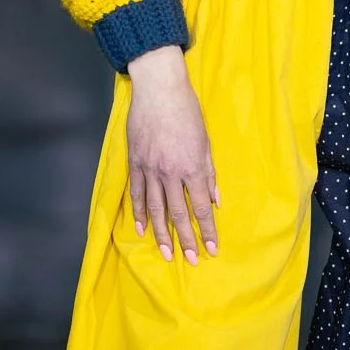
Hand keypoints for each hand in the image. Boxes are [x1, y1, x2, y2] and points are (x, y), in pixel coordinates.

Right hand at [125, 45, 218, 264]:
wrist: (159, 89)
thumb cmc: (187, 111)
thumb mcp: (205, 140)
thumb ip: (209, 172)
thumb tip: (215, 199)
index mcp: (192, 167)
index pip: (201, 206)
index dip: (207, 230)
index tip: (212, 248)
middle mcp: (170, 173)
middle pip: (179, 213)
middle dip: (186, 239)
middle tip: (191, 260)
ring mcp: (150, 169)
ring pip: (155, 209)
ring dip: (162, 234)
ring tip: (167, 254)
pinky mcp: (135, 163)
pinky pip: (136, 194)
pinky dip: (138, 213)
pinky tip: (141, 229)